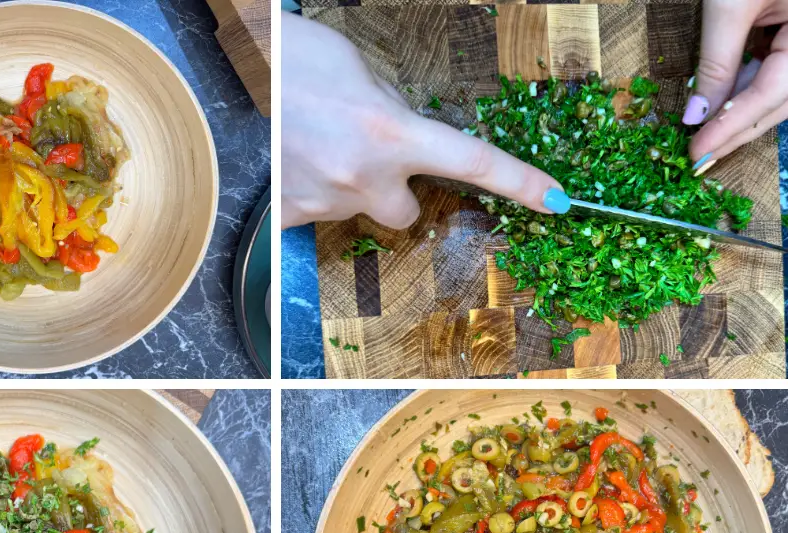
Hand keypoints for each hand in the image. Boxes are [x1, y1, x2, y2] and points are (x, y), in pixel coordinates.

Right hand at [281, 13, 567, 229]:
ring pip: (357, 212)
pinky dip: (307, 198)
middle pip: (406, 215)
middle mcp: (365, 175)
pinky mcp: (288, 211)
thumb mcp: (363, 74)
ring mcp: (325, 200)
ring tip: (316, 147)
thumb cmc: (299, 56)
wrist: (234, 71)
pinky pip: (310, 218)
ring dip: (348, 189)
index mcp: (393, 132)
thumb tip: (403, 137)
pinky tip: (294, 168)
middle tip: (368, 161)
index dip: (520, 183)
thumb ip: (394, 114)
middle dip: (397, 195)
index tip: (555, 201)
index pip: (472, 163)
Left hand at [684, 0, 787, 172]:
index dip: (733, 128)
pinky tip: (724, 103)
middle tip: (699, 158)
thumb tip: (697, 115)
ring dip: (744, 112)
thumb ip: (717, 61)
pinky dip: (753, 86)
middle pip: (784, 100)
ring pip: (785, 89)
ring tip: (706, 136)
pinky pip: (784, 70)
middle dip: (739, 129)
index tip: (698, 154)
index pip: (773, 95)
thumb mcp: (731, 3)